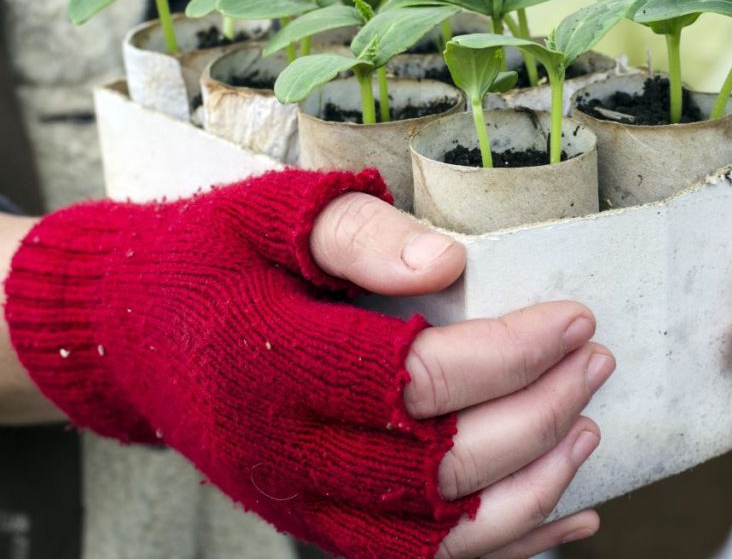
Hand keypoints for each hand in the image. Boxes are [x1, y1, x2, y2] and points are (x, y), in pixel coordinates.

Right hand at [6, 171, 609, 558]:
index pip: (417, 379)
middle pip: (440, 465)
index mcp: (270, 363)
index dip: (511, 354)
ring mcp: (295, 500)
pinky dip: (499, 546)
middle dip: (539, 416)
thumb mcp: (272, 213)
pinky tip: (563, 517)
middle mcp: (282, 450)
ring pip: (436, 534)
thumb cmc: (209, 259)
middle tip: (595, 362)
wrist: (128, 331)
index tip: (574, 319)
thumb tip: (451, 263)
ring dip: (530, 491)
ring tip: (589, 431)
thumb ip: (360, 233)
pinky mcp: (308, 522)